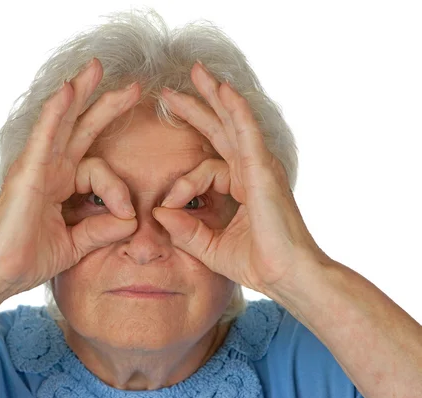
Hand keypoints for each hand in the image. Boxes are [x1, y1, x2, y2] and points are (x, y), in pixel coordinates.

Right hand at [0, 58, 139, 294]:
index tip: (127, 214)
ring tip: (96, 68)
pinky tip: (68, 90)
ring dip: (80, 92)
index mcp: (61, 184)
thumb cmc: (28, 259)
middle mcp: (50, 169)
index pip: (100, 170)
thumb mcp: (75, 243)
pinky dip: (56, 113)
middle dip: (105, 104)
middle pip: (82, 128)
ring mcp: (37, 167)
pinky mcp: (27, 171)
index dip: (120, 190)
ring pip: (62, 121)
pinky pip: (45, 136)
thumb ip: (102, 230)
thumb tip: (130, 220)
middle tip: (133, 85)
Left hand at [153, 61, 330, 294]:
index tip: (165, 205)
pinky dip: (236, 110)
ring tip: (196, 73)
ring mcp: (259, 167)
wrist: (288, 276)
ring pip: (233, 122)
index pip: (205, 166)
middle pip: (220, 130)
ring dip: (215, 95)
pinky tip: (224, 90)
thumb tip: (158, 213)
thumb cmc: (258, 263)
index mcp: (241, 186)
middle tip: (171, 90)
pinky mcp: (263, 170)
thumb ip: (185, 230)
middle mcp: (251, 171)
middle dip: (198, 107)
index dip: (181, 184)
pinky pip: (247, 133)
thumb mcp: (210, 246)